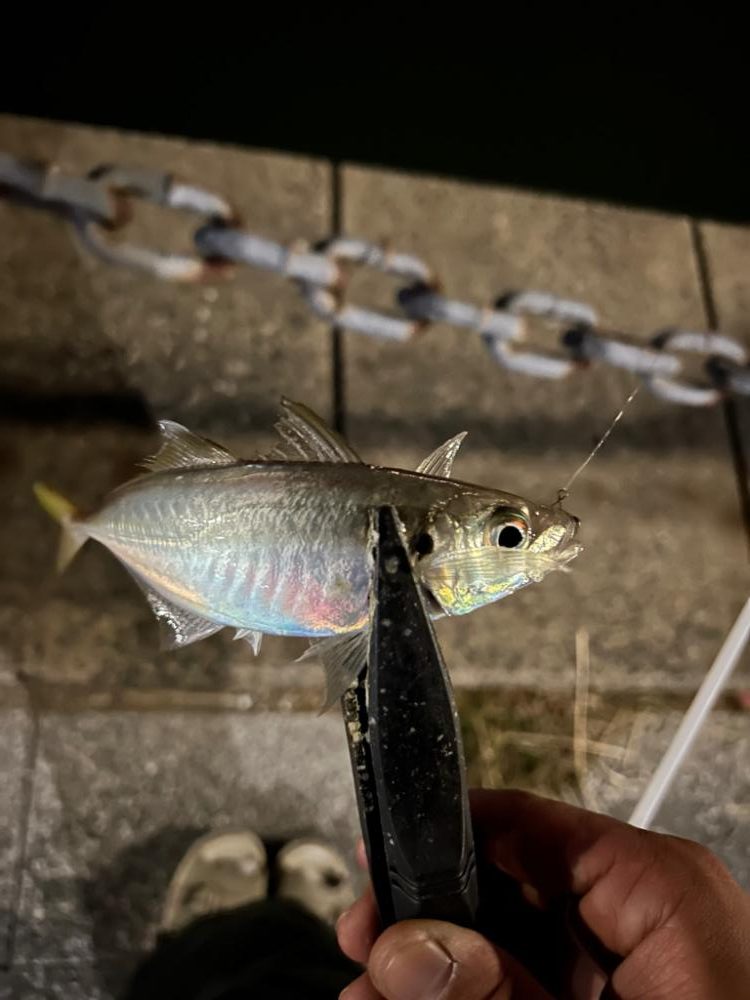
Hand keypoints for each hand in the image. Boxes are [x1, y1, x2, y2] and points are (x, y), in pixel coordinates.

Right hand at [336, 790, 749, 998]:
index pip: (521, 821)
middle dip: (433, 922)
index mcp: (657, 885)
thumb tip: (410, 950)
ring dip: (449, 967)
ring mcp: (635, 951)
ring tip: (386, 997)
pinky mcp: (624, 988)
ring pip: (514, 932)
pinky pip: (543, 968)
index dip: (437, 841)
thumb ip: (502, 994)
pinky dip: (491, 987)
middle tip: (373, 964)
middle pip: (506, 879)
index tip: (377, 877)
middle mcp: (644, 904)